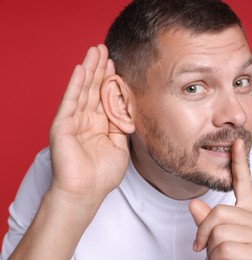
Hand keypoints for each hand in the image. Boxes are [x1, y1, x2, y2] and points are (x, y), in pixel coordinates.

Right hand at [49, 44, 128, 205]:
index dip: (110, 80)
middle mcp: (86, 120)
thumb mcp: (119, 145)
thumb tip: (127, 109)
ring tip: (95, 50)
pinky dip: (76, 84)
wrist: (86, 192)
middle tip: (104, 48)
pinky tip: (81, 68)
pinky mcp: (62, 125)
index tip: (116, 64)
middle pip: (93, 88)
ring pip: (82, 89)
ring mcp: (73, 121)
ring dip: (89, 69)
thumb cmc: (103, 175)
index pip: (104, 97)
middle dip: (100, 68)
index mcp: (99, 125)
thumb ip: (121, 126)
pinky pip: (70, 100)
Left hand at [189, 139, 251, 258]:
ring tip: (222, 258)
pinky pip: (223, 246)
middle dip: (204, 232)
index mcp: (249, 214)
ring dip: (211, 248)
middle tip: (206, 247)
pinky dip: (217, 258)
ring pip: (218, 229)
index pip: (244, 183)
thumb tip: (193, 204)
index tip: (237, 142)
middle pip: (219, 212)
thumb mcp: (214, 239)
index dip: (239, 162)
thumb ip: (206, 221)